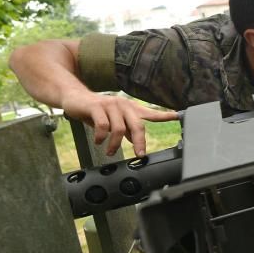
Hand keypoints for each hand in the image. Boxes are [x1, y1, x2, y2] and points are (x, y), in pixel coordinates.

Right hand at [60, 89, 178, 157]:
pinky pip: (103, 125)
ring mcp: (110, 104)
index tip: (178, 116)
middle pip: (138, 125)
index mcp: (130, 109)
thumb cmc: (97, 111)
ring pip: (119, 128)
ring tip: (110, 151)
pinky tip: (98, 141)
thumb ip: (127, 130)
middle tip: (139, 154)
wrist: (75, 98)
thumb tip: (138, 143)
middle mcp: (123, 105)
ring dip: (115, 144)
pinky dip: (101, 136)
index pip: (151, 113)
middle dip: (140, 142)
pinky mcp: (96, 106)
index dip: (165, 115)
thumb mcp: (115, 121)